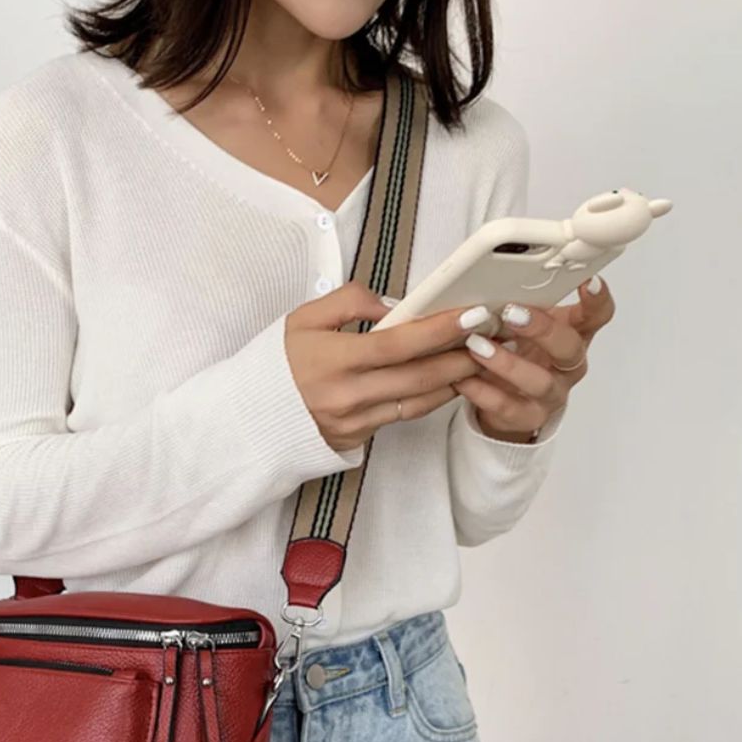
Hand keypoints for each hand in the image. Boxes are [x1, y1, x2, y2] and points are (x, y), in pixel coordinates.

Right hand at [284, 281, 486, 452]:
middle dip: (461, 355)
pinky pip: (400, 416)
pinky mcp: (357, 439)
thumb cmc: (275, 364)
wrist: (248, 418)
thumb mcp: (302, 319)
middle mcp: (348, 395)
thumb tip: (394, 304)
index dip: (440, 329)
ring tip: (479, 358)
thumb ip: (349, 302)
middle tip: (492, 337)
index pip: (399, 343)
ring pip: (417, 401)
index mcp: (334, 360)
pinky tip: (446, 382)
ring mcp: (354, 422)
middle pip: (419, 376)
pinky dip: (428, 398)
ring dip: (454, 380)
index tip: (473, 314)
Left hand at [452, 276, 615, 441]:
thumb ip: (521, 304)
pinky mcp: (528, 417)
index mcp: (573, 335)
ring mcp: (551, 394)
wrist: (507, 403)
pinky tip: (464, 379)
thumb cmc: (519, 353)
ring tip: (477, 347)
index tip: (587, 281)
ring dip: (506, 363)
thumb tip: (493, 277)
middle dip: (542, 329)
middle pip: (569, 347)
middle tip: (511, 313)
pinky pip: (508, 407)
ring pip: (539, 381)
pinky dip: (483, 392)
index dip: (597, 300)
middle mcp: (568, 366)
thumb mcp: (524, 325)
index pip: (597, 315)